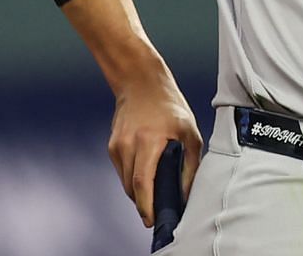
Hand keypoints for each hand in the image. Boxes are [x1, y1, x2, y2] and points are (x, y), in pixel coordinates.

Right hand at [108, 75, 202, 227]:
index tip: (152, 220)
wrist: (141, 83)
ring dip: (138, 193)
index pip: (142, 182)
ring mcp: (117, 145)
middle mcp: (128, 144)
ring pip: (125, 182)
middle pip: (132, 187)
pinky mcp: (112, 146)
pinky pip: (123, 171)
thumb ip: (190, 164)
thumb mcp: (189, 131)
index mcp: (149, 140)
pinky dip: (133, 180)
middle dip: (144, 204)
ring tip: (154, 197)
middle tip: (158, 214)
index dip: (146, 205)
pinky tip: (145, 177)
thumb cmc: (170, 106)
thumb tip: (186, 192)